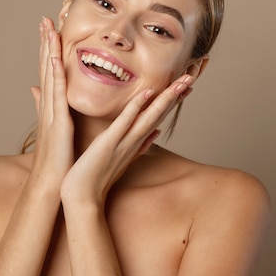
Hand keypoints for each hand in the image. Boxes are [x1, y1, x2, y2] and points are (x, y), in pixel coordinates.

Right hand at [29, 17, 74, 186]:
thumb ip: (51, 111)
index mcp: (52, 107)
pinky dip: (56, 74)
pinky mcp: (58, 120)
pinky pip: (57, 92)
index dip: (49, 50)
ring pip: (50, 74)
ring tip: (48, 27)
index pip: (51, 73)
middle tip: (45, 18)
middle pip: (47, 67)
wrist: (53, 184)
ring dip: (48, 50)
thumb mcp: (56, 130)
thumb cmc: (59, 160)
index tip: (50, 29)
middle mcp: (49, 105)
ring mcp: (52, 111)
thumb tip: (39, 94)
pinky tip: (56, 57)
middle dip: (45, 42)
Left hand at [59, 74, 194, 205]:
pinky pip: (125, 122)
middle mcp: (135, 140)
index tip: (185, 85)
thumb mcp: (123, 157)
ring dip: (166, 98)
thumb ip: (141, 144)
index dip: (173, 99)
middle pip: (160, 113)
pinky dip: (137, 107)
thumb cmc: (97, 177)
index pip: (159, 116)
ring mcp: (124, 141)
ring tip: (182, 82)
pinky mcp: (109, 142)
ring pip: (150, 116)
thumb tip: (155, 133)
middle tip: (192, 77)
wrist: (83, 198)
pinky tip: (147, 93)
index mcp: (137, 141)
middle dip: (176, 94)